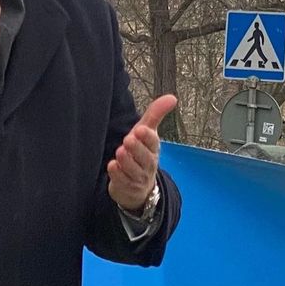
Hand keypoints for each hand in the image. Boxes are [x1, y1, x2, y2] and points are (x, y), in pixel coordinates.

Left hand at [107, 94, 176, 212]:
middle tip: (129, 139)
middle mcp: (148, 164)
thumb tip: (172, 97)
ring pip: (134, 171)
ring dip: (127, 162)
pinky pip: (123, 182)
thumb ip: (155, 114)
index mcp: (153, 149)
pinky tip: (112, 166)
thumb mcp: (146, 132)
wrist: (137, 185)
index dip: (148, 137)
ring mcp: (138, 178)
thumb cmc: (141, 153)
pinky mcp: (127, 187)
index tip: (140, 129)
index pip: (153, 143)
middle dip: (137, 149)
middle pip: (145, 158)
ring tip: (120, 152)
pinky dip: (117, 175)